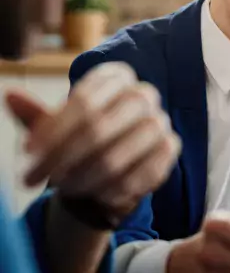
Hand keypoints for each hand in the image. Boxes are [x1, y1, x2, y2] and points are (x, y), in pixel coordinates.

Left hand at [5, 62, 180, 218]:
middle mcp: (143, 94)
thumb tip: (10, 96)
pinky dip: (115, 189)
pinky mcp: (171, 148)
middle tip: (34, 179)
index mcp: (115, 77)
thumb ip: (36, 115)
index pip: (84, 102)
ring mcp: (160, 121)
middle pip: (99, 128)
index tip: (27, 154)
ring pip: (117, 156)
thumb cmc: (83, 139)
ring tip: (66, 188)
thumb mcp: (56, 126)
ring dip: (84, 179)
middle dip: (62, 159)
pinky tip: (99, 195)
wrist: (117, 162)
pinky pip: (141, 175)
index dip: (53, 130)